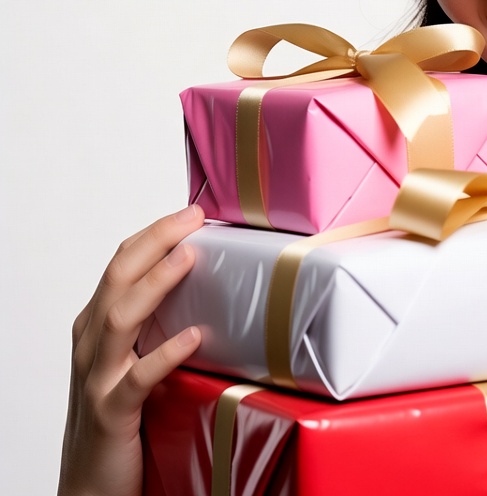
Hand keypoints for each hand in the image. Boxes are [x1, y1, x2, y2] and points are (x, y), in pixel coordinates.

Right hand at [58, 205, 204, 495]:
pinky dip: (165, 354)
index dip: (153, 233)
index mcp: (95, 327)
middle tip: (193, 217)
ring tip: (189, 257)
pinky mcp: (112, 413)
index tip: (191, 212)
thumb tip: (203, 281)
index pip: (120, 264)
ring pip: (119, 319)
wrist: (88, 485)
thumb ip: (155, 321)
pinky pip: (138, 379)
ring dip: (155, 284)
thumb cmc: (120, 415)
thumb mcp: (133, 356)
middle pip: (117, 278)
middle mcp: (91, 345)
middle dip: (155, 241)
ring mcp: (98, 378)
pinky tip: (194, 337)